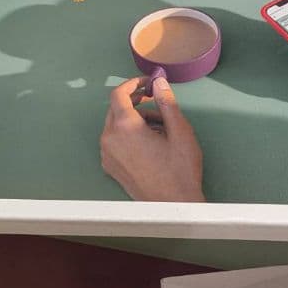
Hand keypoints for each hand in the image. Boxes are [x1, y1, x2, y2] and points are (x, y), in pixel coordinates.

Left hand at [100, 76, 204, 201]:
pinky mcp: (110, 167)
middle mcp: (109, 139)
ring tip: (160, 127)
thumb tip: (159, 82)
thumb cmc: (180, 169)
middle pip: (115, 109)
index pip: (118, 94)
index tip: (147, 84)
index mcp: (124, 127)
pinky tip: (149, 142)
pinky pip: (115, 141)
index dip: (133, 84)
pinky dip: (128, 134)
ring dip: (134, 119)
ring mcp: (107, 154)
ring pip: (115, 125)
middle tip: (155, 101)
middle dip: (134, 102)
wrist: (172, 206)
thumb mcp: (180, 132)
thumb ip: (167, 103)